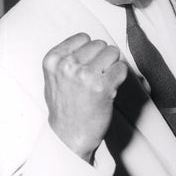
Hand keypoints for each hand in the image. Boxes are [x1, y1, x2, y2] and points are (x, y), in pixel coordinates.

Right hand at [43, 33, 127, 161]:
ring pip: (113, 53)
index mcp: (53, 60)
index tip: (88, 65)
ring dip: (112, 66)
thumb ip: (66, 58)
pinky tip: (111, 89)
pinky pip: (122, 68)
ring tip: (103, 82)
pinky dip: (120, 76)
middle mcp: (68, 65)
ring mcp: (85, 75)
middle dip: (103, 58)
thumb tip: (89, 42)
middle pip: (100, 44)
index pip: (83, 38)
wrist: (69, 137)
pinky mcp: (103, 87)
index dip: (90, 51)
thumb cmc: (64, 108)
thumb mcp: (54, 78)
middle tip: (98, 77)